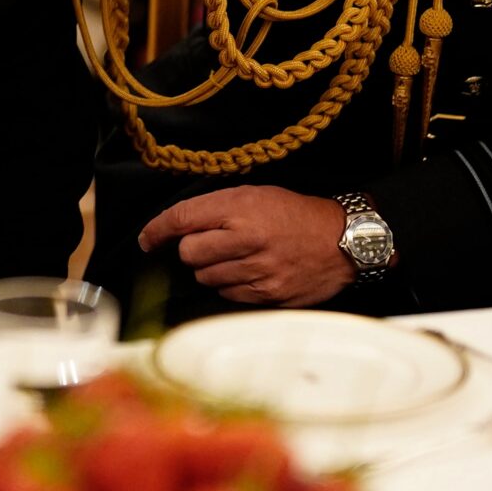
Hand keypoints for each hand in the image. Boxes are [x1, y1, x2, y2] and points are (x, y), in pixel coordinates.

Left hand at [138, 186, 355, 306]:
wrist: (344, 241)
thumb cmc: (298, 214)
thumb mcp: (258, 195)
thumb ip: (219, 208)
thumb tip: (179, 228)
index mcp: (242, 208)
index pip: (183, 218)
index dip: (157, 229)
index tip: (147, 239)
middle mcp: (247, 239)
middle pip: (189, 253)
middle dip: (192, 250)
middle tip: (211, 244)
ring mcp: (258, 271)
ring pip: (206, 277)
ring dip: (211, 269)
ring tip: (235, 258)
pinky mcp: (268, 295)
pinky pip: (228, 295)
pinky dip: (230, 286)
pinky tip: (249, 273)